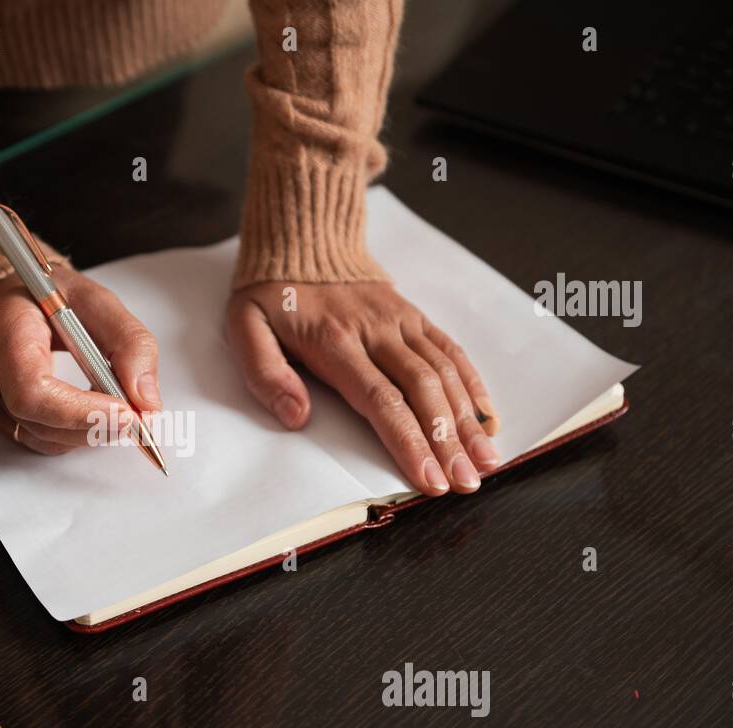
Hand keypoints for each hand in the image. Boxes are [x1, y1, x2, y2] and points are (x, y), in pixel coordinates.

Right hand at [0, 268, 161, 454]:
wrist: (10, 300)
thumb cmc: (47, 296)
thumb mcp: (95, 300)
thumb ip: (129, 342)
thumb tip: (146, 401)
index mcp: (5, 328)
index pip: (32, 389)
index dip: (80, 411)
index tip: (125, 412)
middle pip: (36, 421)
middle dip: (93, 426)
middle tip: (135, 417)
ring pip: (40, 438)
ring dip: (88, 432)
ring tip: (117, 409)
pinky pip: (38, 440)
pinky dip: (74, 434)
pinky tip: (93, 413)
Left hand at [225, 281, 500, 495]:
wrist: (303, 238)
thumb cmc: (273, 293)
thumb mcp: (245, 328)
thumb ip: (266, 374)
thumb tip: (296, 417)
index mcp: (336, 343)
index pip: (381, 400)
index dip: (408, 442)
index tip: (428, 478)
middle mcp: (377, 332)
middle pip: (423, 392)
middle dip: (448, 442)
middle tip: (466, 484)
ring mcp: (401, 322)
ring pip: (444, 374)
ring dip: (468, 420)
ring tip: (486, 461)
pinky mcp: (414, 316)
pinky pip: (451, 351)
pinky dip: (473, 385)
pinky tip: (487, 418)